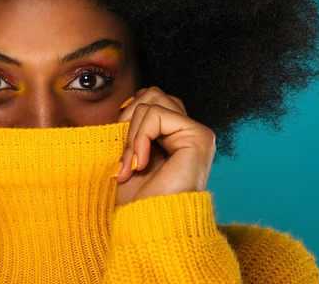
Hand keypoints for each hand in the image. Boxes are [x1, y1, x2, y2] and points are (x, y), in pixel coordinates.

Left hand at [113, 87, 215, 205]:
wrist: (148, 225)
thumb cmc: (137, 200)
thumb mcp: (127, 157)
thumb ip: (130, 130)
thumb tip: (122, 105)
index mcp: (172, 135)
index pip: (147, 100)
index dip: (126, 119)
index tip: (120, 155)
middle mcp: (187, 131)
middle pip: (152, 93)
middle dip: (128, 121)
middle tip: (125, 158)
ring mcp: (196, 132)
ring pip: (152, 101)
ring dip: (133, 133)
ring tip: (133, 164)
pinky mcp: (199, 135)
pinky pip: (156, 115)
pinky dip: (140, 137)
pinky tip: (142, 164)